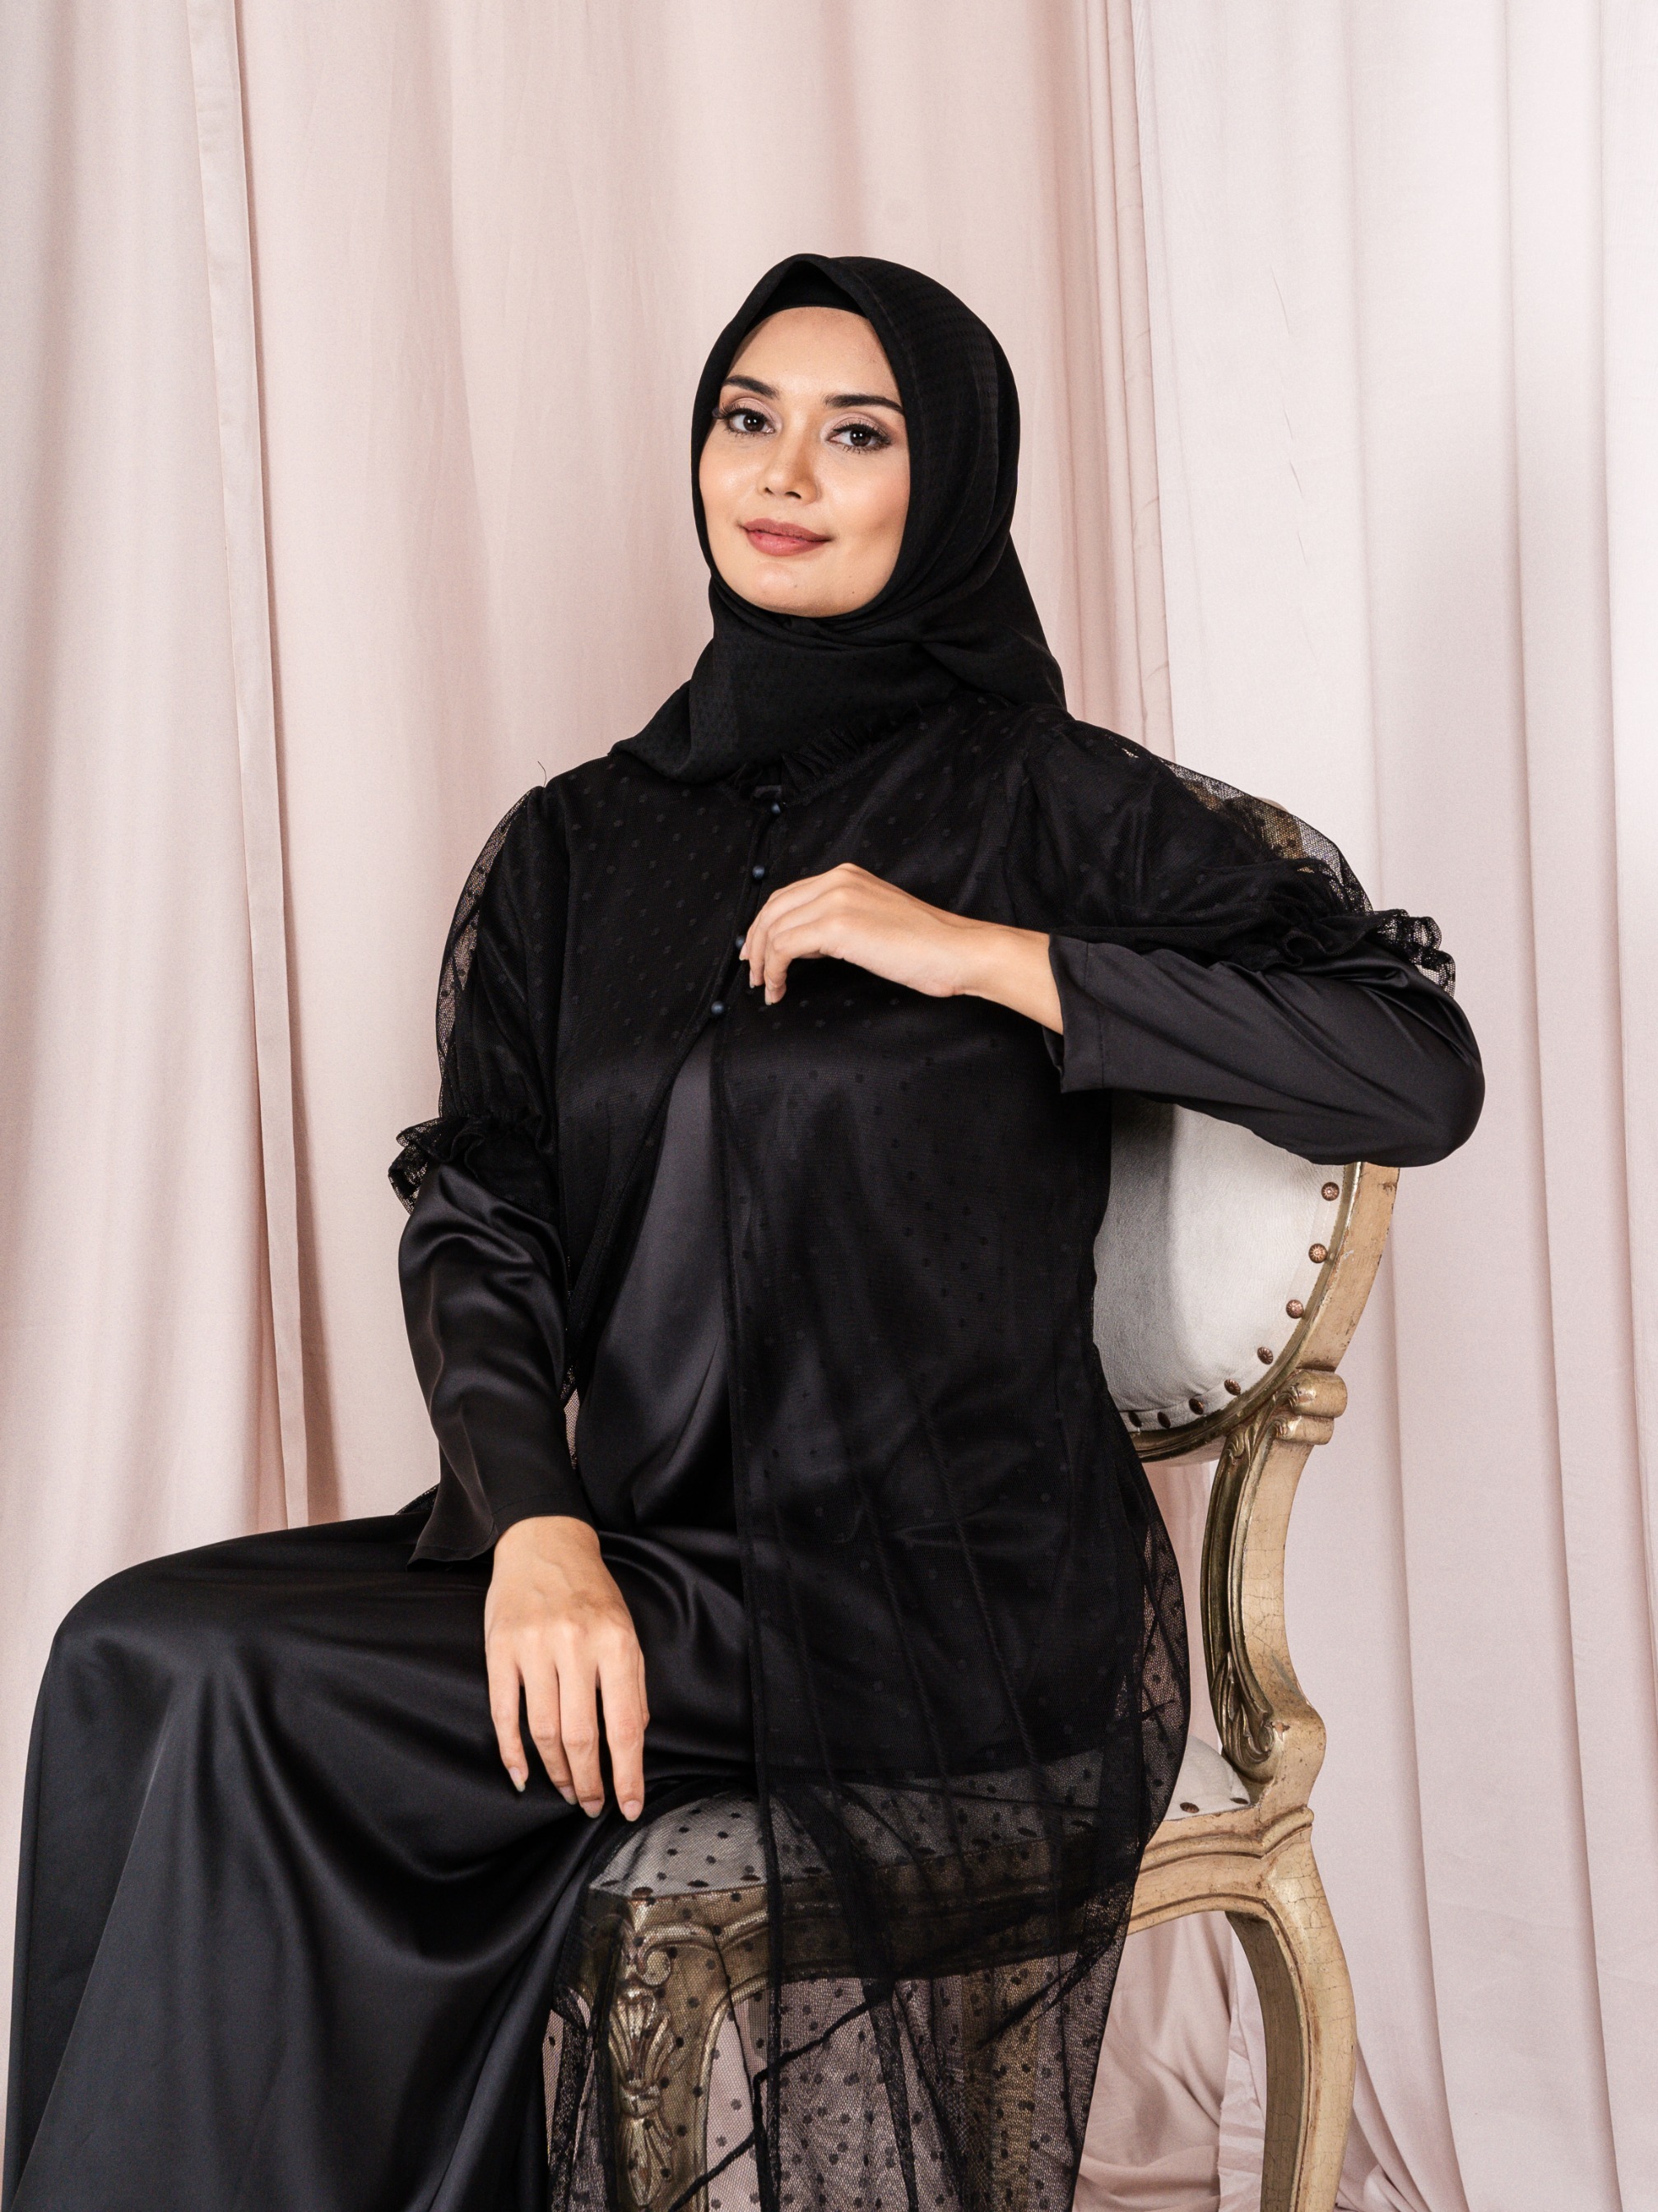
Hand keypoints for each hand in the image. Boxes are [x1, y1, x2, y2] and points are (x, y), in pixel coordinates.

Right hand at [484, 1515, 648, 1818]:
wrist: (544, 1543)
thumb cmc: (590, 1592)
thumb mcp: (625, 1629)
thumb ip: (631, 1682)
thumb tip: (633, 1739)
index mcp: (615, 1642)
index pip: (625, 1724)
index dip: (627, 1773)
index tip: (627, 1806)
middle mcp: (575, 1645)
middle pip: (581, 1735)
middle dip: (588, 1781)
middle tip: (591, 1805)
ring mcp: (533, 1647)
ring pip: (543, 1731)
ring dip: (555, 1771)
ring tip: (565, 1790)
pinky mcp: (499, 1650)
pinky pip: (504, 1713)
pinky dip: (511, 1753)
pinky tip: (521, 1775)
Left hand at [741, 863, 1062, 1030]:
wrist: (958, 951)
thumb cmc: (928, 947)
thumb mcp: (876, 921)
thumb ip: (842, 921)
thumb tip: (808, 944)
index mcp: (846, 876)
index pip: (787, 896)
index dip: (765, 925)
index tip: (758, 952)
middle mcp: (837, 880)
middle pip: (774, 908)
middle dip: (756, 943)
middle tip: (753, 973)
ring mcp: (836, 900)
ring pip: (775, 928)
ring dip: (763, 962)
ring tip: (767, 987)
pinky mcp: (837, 926)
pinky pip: (785, 947)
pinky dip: (775, 971)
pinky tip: (780, 990)